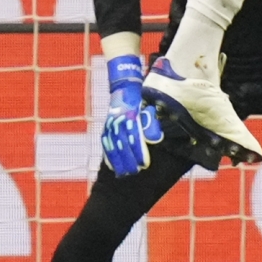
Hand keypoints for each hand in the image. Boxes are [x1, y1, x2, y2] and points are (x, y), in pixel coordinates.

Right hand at [100, 54, 162, 176]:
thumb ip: (152, 123)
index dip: (138, 152)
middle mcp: (118, 121)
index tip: (144, 164)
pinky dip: (109, 155)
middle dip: (129, 159)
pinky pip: (106, 144)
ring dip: (118, 161)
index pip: (134, 138)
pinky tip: (112, 166)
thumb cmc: (141, 99)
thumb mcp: (149, 107)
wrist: (125, 87)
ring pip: (113, 146)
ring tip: (124, 173)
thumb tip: (155, 139)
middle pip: (122, 144)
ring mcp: (110, 125)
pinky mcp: (107, 128)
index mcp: (130, 117)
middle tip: (135, 172)